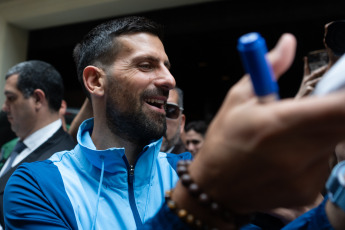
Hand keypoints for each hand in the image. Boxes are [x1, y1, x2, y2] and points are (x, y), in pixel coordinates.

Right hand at [183, 33, 344, 214]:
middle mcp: (298, 152)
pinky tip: (287, 159)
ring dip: (321, 133)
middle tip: (308, 112)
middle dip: (333, 112)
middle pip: (343, 124)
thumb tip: (287, 43)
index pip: (340, 108)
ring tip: (289, 139)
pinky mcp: (309, 191)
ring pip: (334, 142)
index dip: (344, 98)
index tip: (338, 92)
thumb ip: (269, 68)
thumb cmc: (223, 142)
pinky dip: (313, 155)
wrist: (216, 189)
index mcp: (279, 122)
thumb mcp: (238, 99)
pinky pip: (324, 163)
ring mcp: (306, 175)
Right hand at [295, 56, 326, 98]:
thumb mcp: (308, 82)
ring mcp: (306, 85)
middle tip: (326, 67)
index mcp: (306, 77)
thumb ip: (312, 77)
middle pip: (314, 74)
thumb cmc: (305, 89)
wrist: (300, 97)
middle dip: (320, 70)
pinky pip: (312, 88)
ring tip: (324, 78)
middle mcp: (306, 80)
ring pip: (314, 81)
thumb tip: (316, 71)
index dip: (306, 63)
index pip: (306, 69)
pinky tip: (316, 88)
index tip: (305, 57)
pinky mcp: (307, 90)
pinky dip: (314, 88)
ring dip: (319, 79)